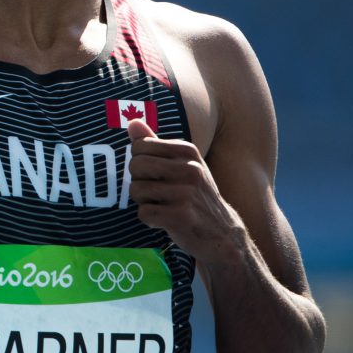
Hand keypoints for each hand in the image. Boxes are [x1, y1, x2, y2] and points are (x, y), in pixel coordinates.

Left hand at [126, 118, 245, 264]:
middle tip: (157, 192)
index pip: (139, 146)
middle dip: (138, 182)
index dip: (140, 163)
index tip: (156, 174)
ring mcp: (186, 193)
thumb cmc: (195, 194)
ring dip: (144, 202)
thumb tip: (132, 121)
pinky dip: (149, 219)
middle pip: (135, 166)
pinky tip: (166, 219)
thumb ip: (154, 143)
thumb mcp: (182, 164)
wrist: (221, 232)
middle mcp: (189, 169)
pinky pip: (143, 213)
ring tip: (164, 205)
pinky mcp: (180, 216)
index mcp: (188, 151)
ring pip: (136, 190)